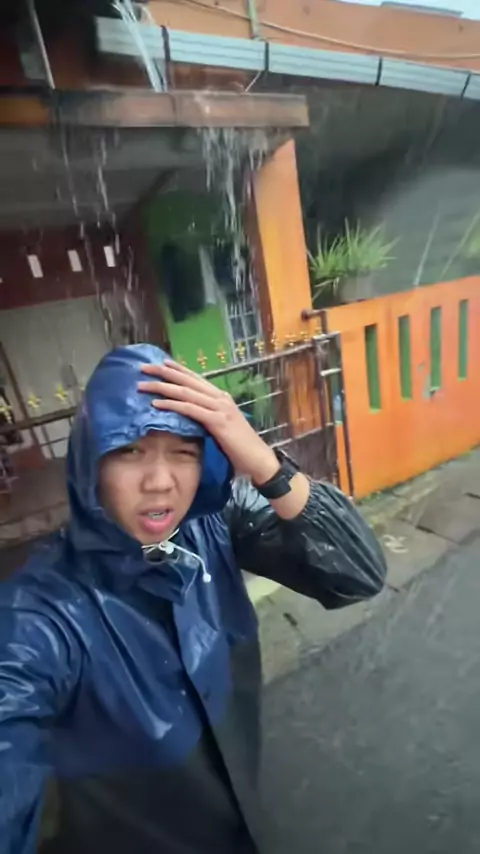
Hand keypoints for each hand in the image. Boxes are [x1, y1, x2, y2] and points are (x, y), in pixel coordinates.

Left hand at [138, 360, 279, 482]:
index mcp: (221, 397)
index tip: (159, 363)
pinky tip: (156, 404)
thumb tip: (189, 415)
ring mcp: (219, 408)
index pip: (195, 378)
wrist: (257, 458)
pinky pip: (189, 410)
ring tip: (142, 385)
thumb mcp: (221, 426)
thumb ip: (207, 417)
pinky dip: (171, 405)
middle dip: (163, 373)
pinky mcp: (217, 421)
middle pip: (186, 381)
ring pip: (185, 393)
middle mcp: (220, 398)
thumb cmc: (239, 446)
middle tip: (143, 368)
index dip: (177, 369)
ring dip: (161, 387)